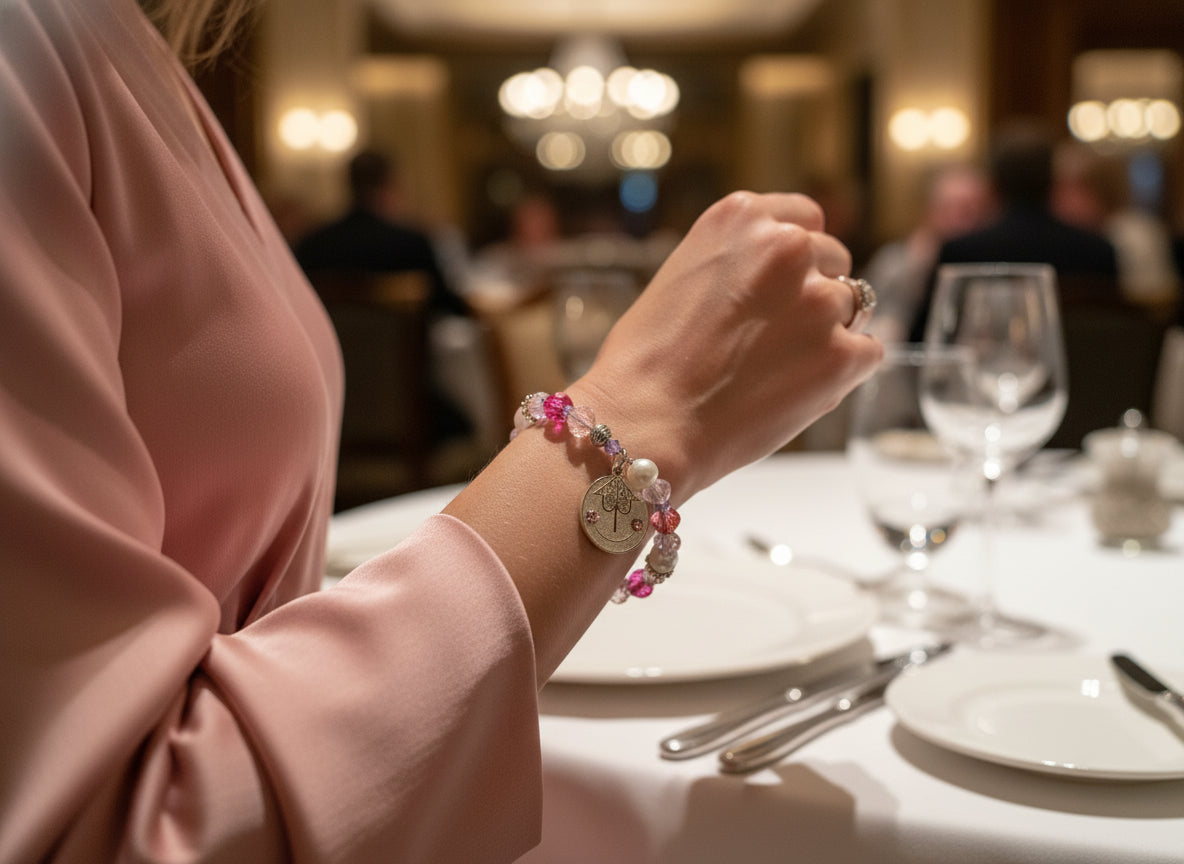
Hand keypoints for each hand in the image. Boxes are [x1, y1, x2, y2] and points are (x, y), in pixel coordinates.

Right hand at [575, 191, 882, 499]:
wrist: (645, 422)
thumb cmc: (647, 362)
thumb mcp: (683, 275)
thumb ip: (736, 262)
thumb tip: (777, 279)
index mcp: (741, 217)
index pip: (805, 218)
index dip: (797, 258)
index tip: (783, 286)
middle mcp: (786, 246)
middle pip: (834, 260)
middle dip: (812, 295)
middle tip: (771, 339)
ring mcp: (819, 300)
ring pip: (853, 307)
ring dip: (827, 334)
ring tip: (775, 370)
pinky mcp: (843, 354)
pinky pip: (868, 353)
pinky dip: (841, 374)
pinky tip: (795, 390)